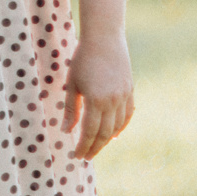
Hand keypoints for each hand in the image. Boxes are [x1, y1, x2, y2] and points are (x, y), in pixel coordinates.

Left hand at [66, 31, 133, 159]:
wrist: (105, 38)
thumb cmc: (83, 59)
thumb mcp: (72, 84)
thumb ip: (71, 109)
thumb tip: (66, 131)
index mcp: (96, 100)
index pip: (90, 132)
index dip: (83, 146)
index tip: (76, 156)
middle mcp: (113, 101)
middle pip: (105, 133)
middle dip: (95, 147)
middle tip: (85, 156)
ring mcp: (124, 96)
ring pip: (117, 126)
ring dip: (107, 139)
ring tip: (96, 146)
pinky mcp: (130, 90)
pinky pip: (127, 114)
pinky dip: (120, 126)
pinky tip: (113, 134)